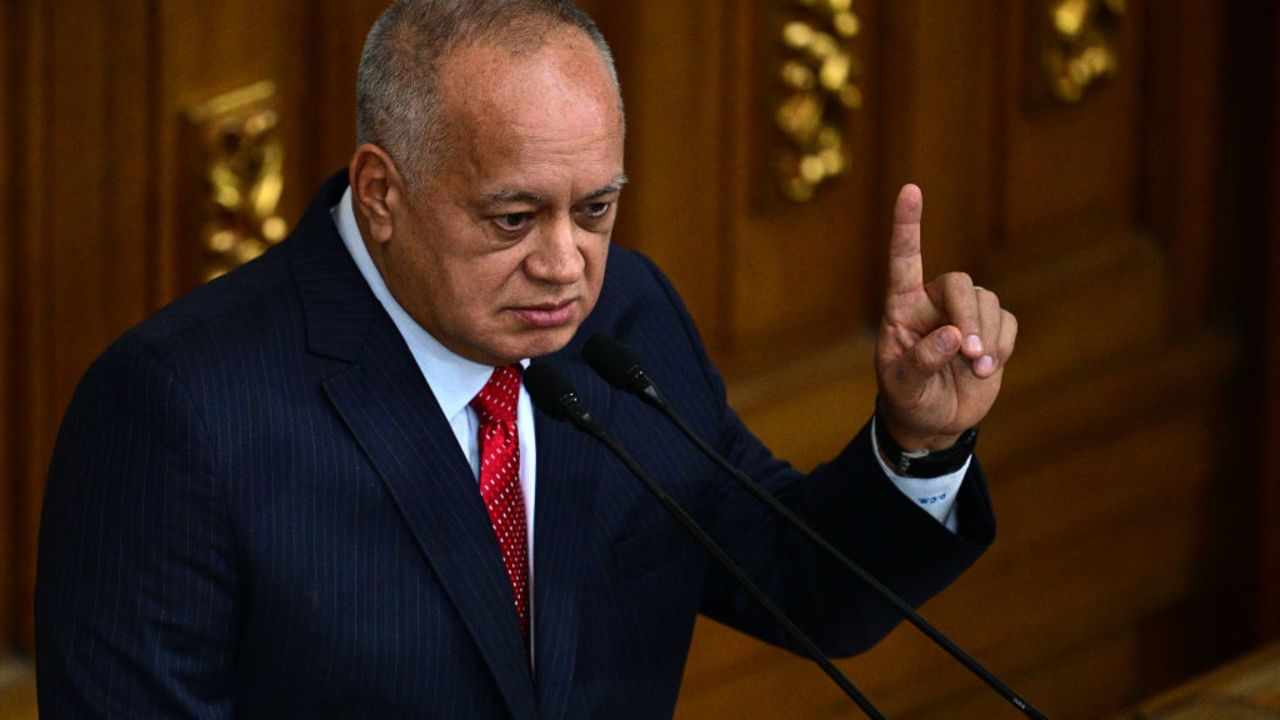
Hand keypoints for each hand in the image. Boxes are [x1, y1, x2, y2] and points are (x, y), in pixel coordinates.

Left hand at [875, 184, 1016, 450]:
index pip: (904, 259)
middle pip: (960, 284)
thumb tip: (952, 336)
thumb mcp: (903, 386)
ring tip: (976, 370)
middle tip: (970, 354)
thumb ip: (922, 361)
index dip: (907, 225)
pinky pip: (1007, 322)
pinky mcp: (992, 328)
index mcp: (901, 307)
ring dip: (987, 338)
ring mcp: (964, 313)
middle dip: (969, 316)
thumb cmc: (908, 398)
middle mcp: (932, 302)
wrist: (934, 420)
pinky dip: (1003, 346)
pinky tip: (987, 369)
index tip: (910, 189)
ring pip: (987, 302)